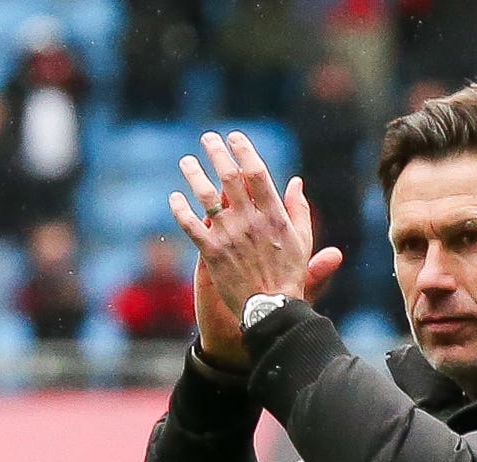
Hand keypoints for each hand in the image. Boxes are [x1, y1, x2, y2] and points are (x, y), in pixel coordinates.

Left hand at [171, 129, 342, 368]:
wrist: (270, 308)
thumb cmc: (289, 275)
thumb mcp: (302, 240)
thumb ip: (298, 209)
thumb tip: (296, 181)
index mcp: (273, 214)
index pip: (255, 172)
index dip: (244, 150)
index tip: (235, 137)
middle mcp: (248, 220)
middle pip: (228, 176)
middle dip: (217, 152)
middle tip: (208, 138)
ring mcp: (228, 235)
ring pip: (205, 196)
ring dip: (194, 174)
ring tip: (186, 161)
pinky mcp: (210, 252)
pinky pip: (190, 225)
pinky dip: (180, 209)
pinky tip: (174, 197)